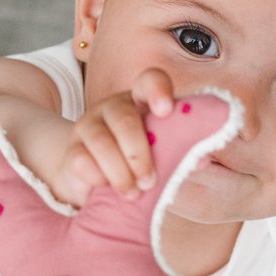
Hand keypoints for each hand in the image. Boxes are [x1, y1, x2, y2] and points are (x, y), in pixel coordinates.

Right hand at [54, 69, 173, 205]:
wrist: (95, 183)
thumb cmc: (138, 165)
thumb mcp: (162, 158)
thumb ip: (182, 154)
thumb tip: (203, 159)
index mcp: (141, 102)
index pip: (149, 81)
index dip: (157, 90)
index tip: (165, 111)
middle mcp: (113, 108)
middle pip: (124, 118)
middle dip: (139, 153)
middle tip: (150, 182)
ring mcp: (88, 126)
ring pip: (101, 142)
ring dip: (121, 172)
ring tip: (133, 193)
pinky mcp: (72, 150)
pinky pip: (83, 163)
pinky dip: (99, 180)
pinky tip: (107, 190)